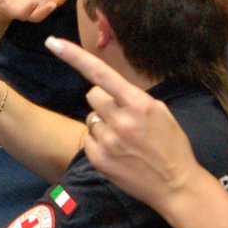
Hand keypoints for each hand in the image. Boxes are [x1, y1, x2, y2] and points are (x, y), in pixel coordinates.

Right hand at [0, 0, 68, 23]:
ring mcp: (35, 8)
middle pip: (39, 14)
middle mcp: (28, 13)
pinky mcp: (39, 2)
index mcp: (17, 13)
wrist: (4, 7)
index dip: (30, 8)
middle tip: (54, 3)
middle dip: (47, 9)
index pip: (24, 13)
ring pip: (47, 4)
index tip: (35, 0)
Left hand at [45, 35, 201, 209]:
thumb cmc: (171, 145)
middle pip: (92, 95)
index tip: (53, 42)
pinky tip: (118, 152)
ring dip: (103, 124)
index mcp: (138, 103)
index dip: (74, 56)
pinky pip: (89, 139)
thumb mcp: (160, 112)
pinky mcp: (99, 160)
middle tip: (122, 117)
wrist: (175, 184)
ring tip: (124, 139)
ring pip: (90, 118)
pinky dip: (100, 143)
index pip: (100, 73)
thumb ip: (134, 98)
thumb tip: (111, 90)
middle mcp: (120, 120)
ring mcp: (108, 141)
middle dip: (104, 102)